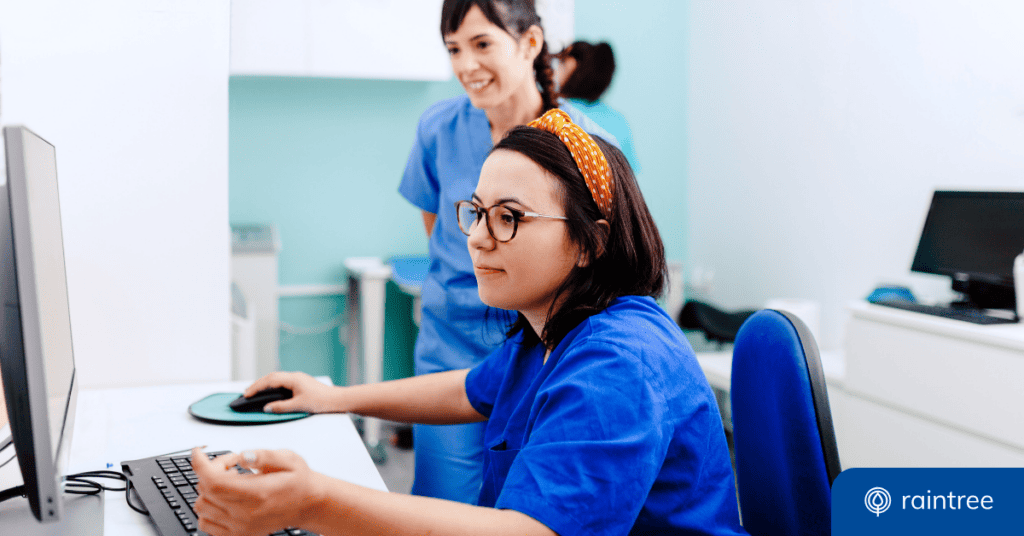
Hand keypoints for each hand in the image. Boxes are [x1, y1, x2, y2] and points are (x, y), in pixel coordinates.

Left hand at [191, 448, 323, 535]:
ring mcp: (239, 527)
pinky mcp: (237, 534)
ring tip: (230, 481)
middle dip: (211, 470)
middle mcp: (246, 513)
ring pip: (201, 506)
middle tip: (231, 464)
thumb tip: (242, 456)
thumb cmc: (298, 481)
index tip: (199, 452)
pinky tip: (224, 497)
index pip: (214, 481)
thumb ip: (264, 455)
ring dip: (208, 489)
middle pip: (206, 490)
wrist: (308, 505)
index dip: (200, 464)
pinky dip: (207, 508)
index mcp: (258, 493)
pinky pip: (205, 523)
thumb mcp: (289, 459)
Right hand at [243, 371, 335, 412]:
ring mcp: (298, 379)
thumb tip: (267, 408)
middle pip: (271, 377)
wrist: (337, 400)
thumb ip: (281, 407)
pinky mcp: (301, 384)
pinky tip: (270, 393)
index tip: (246, 394)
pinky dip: (273, 387)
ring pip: (277, 379)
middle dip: (258, 385)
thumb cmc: (322, 401)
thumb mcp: (299, 405)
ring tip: (255, 392)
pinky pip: (282, 382)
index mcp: (293, 378)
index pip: (270, 380)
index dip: (256, 387)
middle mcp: (294, 376)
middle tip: (246, 393)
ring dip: (265, 385)